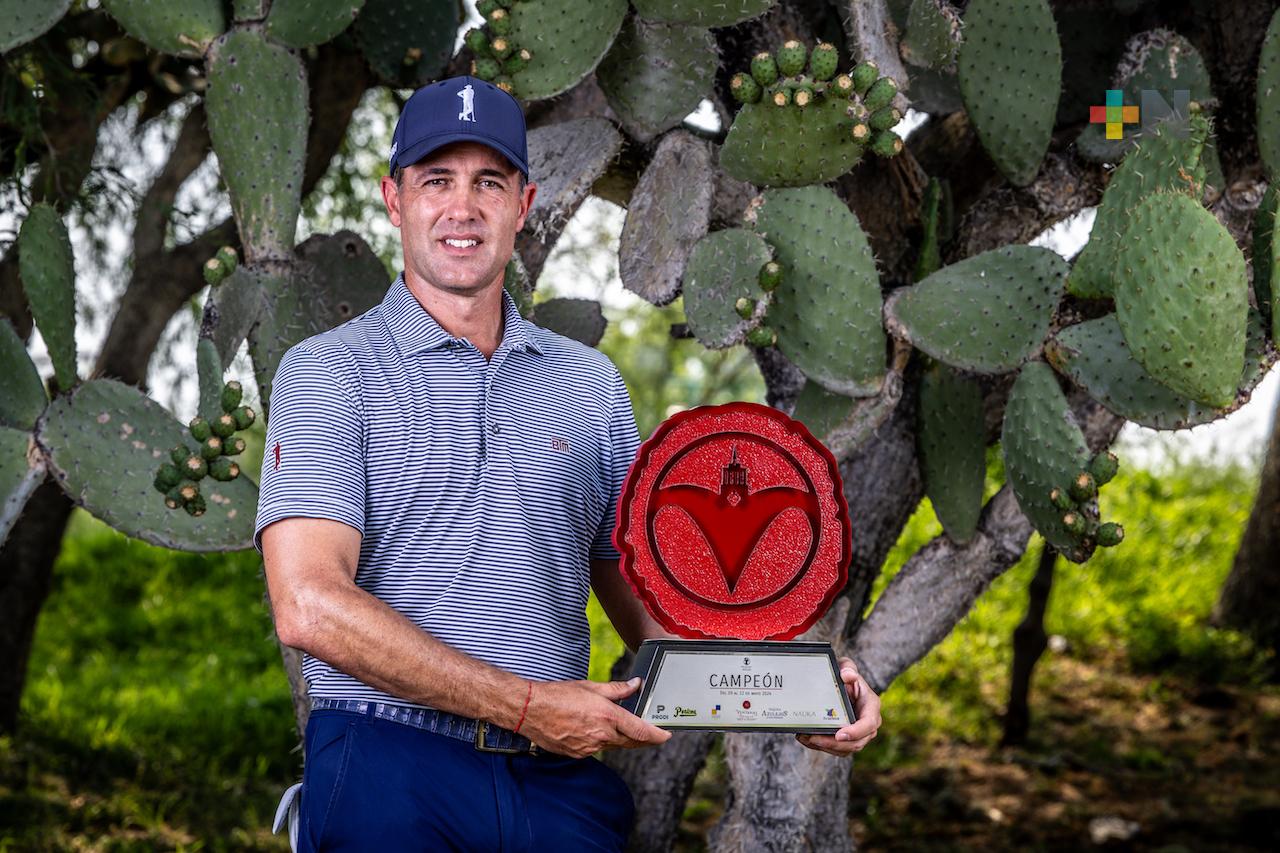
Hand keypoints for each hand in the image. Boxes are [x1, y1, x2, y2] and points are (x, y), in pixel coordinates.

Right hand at [519, 677, 671, 757]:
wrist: (530, 710)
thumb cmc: (558, 695)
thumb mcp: (591, 686)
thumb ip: (617, 689)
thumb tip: (636, 685)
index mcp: (607, 716)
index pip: (641, 731)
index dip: (657, 735)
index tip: (667, 735)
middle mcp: (601, 736)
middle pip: (631, 742)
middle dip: (644, 739)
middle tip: (653, 734)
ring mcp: (589, 748)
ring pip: (613, 746)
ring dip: (620, 738)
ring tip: (620, 726)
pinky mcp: (578, 754)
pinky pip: (597, 749)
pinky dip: (602, 741)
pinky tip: (596, 730)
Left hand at [796, 657, 881, 756]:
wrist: (840, 684)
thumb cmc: (845, 675)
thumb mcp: (846, 667)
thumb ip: (848, 668)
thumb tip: (847, 675)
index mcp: (871, 706)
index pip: (869, 724)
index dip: (855, 732)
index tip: (839, 734)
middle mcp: (867, 724)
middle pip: (856, 743)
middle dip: (834, 743)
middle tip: (814, 738)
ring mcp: (857, 734)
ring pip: (844, 749)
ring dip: (824, 746)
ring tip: (806, 737)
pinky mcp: (845, 740)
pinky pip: (835, 749)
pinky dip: (820, 746)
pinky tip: (806, 738)